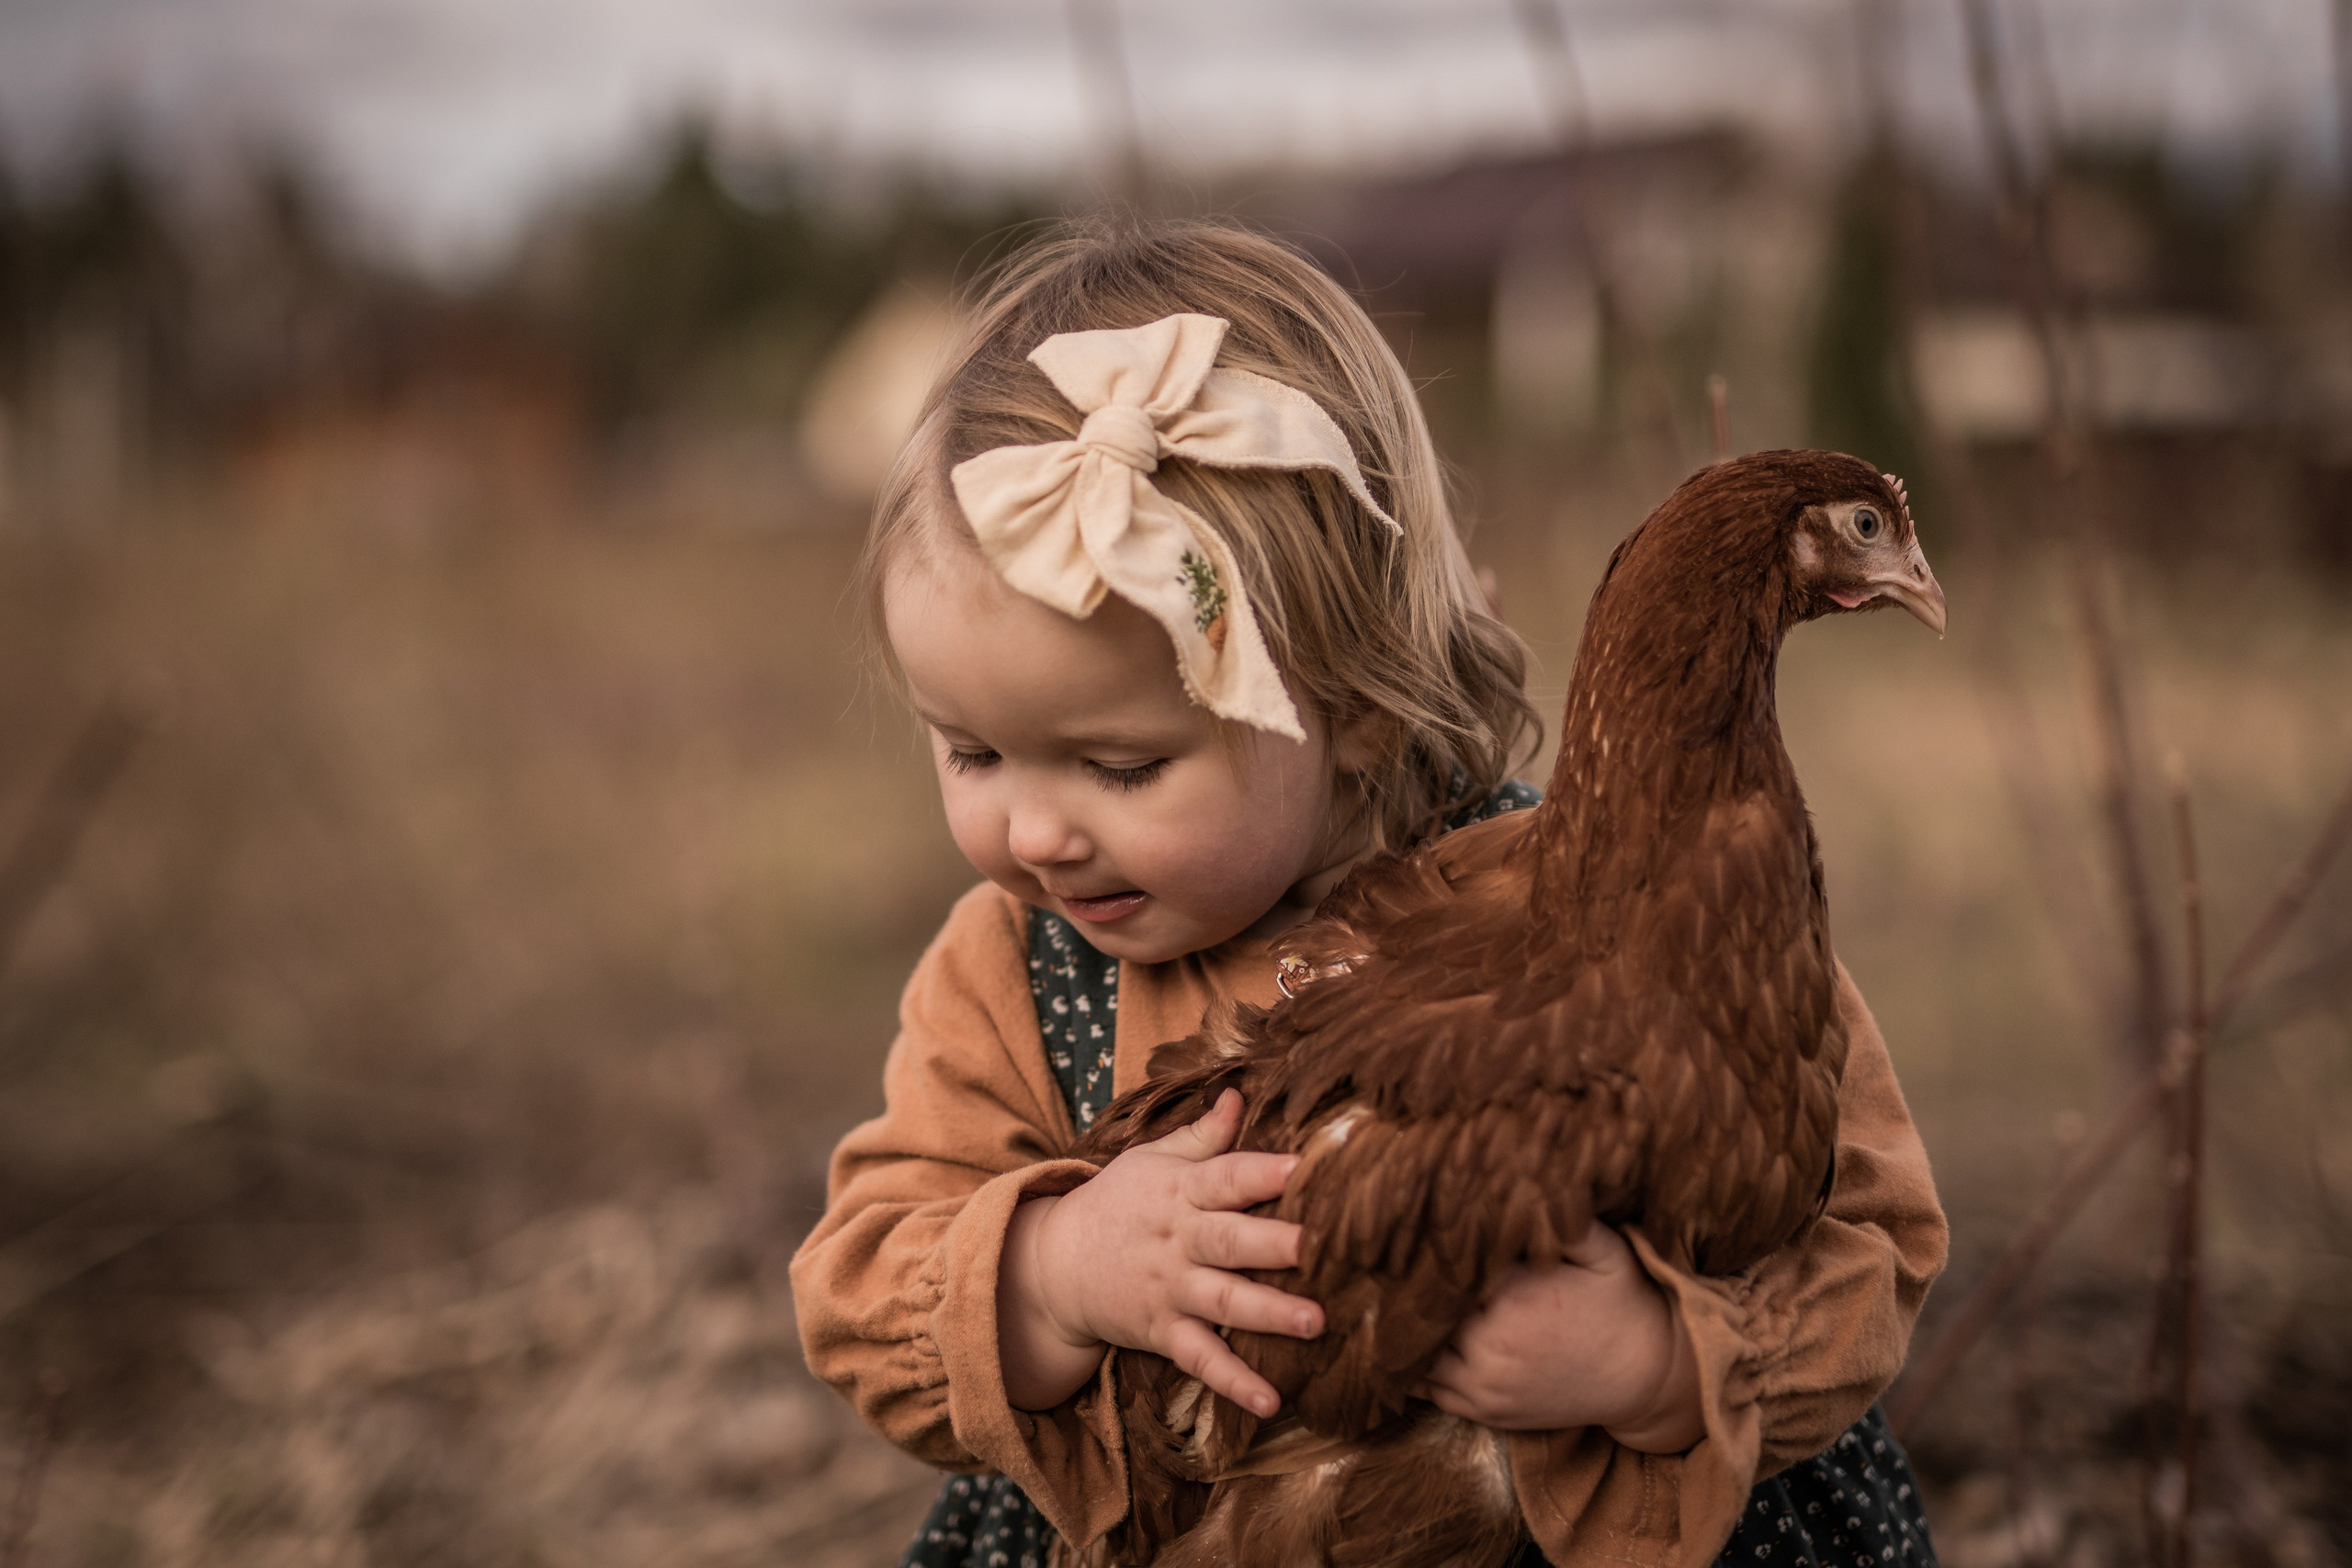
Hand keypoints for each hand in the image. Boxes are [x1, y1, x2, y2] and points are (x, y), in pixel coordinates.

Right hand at [998, 1090, 1323, 1415]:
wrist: (1052, 1264)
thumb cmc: (1115, 1204)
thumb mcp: (1150, 1160)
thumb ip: (1202, 1135)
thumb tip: (1240, 1093)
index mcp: (1181, 1191)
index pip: (1227, 1176)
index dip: (1264, 1171)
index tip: (1305, 1167)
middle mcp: (1179, 1240)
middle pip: (1231, 1240)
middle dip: (1276, 1244)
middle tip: (1321, 1248)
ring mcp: (1170, 1289)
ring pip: (1224, 1301)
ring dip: (1269, 1313)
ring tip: (1315, 1323)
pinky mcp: (1161, 1331)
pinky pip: (1201, 1360)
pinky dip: (1233, 1382)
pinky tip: (1270, 1402)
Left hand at [1416, 1221, 1703, 1453]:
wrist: (1646, 1377)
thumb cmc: (1624, 1304)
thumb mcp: (1607, 1252)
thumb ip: (1567, 1220)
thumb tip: (1532, 1187)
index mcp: (1514, 1300)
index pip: (1446, 1270)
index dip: (1433, 1252)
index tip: (1423, 1234)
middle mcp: (1492, 1348)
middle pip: (1424, 1312)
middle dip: (1416, 1289)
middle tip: (1401, 1264)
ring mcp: (1487, 1386)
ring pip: (1418, 1352)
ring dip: (1411, 1329)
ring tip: (1404, 1301)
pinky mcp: (1488, 1412)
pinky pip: (1429, 1390)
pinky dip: (1416, 1366)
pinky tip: (1414, 1341)